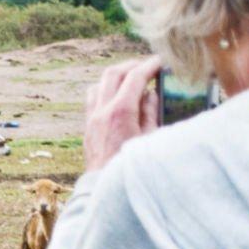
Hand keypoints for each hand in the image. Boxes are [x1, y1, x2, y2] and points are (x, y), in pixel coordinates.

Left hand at [84, 56, 162, 171]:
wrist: (105, 187)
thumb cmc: (132, 166)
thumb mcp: (150, 138)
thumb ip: (150, 112)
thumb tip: (150, 93)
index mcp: (121, 112)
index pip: (135, 77)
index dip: (150, 65)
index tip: (161, 61)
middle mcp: (103, 110)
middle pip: (114, 73)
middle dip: (133, 65)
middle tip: (148, 66)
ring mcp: (92, 117)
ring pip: (100, 82)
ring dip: (117, 75)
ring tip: (133, 78)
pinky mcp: (87, 125)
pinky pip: (92, 97)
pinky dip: (105, 88)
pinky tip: (117, 95)